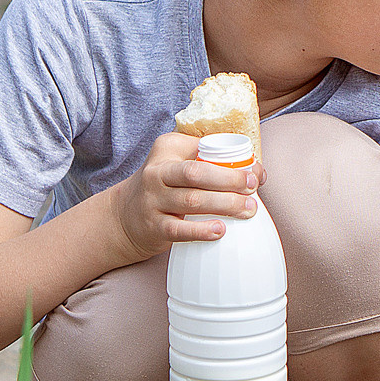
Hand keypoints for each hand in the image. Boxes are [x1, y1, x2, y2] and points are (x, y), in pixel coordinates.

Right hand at [110, 132, 264, 260]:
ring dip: (224, 205)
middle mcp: (156, 172)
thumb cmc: (165, 185)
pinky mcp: (153, 226)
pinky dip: (200, 231)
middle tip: (253, 189)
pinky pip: (179, 230)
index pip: (203, 150)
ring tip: (248, 210)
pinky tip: (220, 231)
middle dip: (230, 180)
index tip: (255, 172)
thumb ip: (212, 159)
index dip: (232, 161)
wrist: (123, 215)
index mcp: (167, 149)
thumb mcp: (178, 160)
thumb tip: (256, 171)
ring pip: (192, 201)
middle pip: (197, 173)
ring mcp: (153, 200)